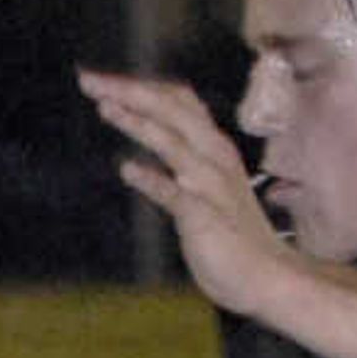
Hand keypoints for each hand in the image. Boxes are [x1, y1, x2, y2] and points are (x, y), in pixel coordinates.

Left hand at [77, 66, 289, 312]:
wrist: (268, 277)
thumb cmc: (233, 237)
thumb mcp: (201, 194)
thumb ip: (173, 173)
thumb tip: (134, 162)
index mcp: (214, 149)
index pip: (178, 103)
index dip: (141, 88)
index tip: (103, 83)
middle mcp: (214, 158)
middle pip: (172, 110)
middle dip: (130, 91)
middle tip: (89, 80)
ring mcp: (210, 185)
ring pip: (173, 141)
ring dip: (138, 121)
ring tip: (104, 107)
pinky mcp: (204, 216)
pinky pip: (175, 192)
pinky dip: (152, 179)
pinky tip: (127, 169)